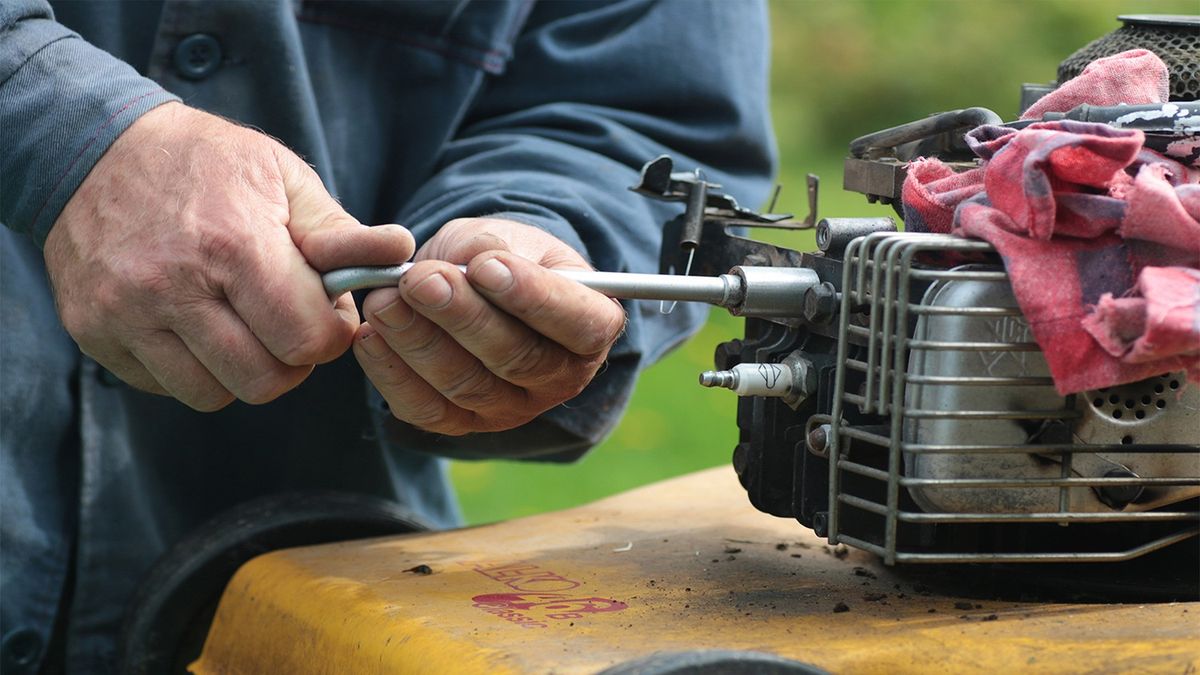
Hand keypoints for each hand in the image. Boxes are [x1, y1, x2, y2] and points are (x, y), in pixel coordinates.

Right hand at [44, 102, 413, 409]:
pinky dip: (191, 368)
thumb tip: (400, 253)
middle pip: (265, 380)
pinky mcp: (94, 331)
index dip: (330, 332)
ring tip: (241, 323)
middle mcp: (174, 286)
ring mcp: (126, 314)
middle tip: (287, 322)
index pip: (306, 339)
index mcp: (234, 244)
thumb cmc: (207, 163)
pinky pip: (164, 387)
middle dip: (291, 359)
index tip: (324, 309)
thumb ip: (339, 230)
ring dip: (241, 370)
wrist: (93, 147)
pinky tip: (194, 324)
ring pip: (214, 395)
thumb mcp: (282, 177)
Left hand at [354, 218, 625, 434]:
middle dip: (462, 316)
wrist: (471, 286)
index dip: (535, 298)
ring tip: (384, 299)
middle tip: (420, 280)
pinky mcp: (461, 424)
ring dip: (419, 341)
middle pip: (516, 358)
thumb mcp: (507, 237)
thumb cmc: (501, 257)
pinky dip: (392, 373)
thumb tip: (475, 261)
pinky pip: (426, 410)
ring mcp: (511, 408)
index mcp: (591, 326)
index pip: (580, 323)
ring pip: (467, 385)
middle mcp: (560, 378)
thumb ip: (494, 246)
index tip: (487, 267)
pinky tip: (371, 335)